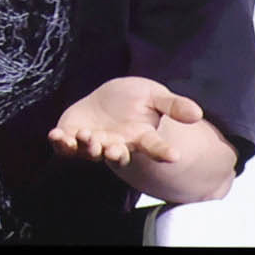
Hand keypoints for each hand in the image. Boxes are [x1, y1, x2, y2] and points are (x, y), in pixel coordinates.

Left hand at [47, 76, 206, 172]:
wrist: (108, 100)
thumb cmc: (135, 99)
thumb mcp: (155, 97)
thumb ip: (173, 106)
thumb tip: (198, 114)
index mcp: (140, 137)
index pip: (155, 147)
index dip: (164, 152)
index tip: (175, 157)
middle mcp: (117, 145)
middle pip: (118, 155)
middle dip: (114, 154)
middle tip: (112, 149)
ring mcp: (94, 145)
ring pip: (90, 152)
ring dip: (88, 147)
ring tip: (88, 136)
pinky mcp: (73, 141)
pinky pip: (65, 148)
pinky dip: (60, 143)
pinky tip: (56, 135)